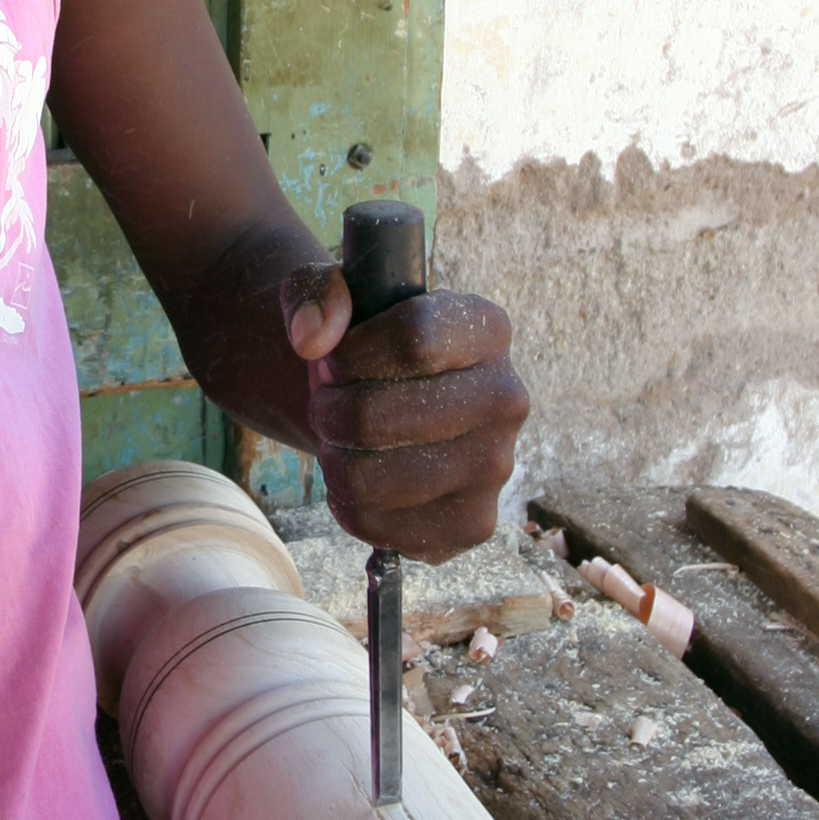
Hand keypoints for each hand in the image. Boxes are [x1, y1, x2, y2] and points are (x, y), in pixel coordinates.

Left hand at [280, 270, 526, 560]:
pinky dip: (348, 506)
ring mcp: (496, 467)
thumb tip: (311, 338)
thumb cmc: (364, 346)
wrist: (392, 408)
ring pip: (372, 477)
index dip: (350, 353)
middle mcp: (507, 398)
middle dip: (327, 412)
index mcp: (487, 329)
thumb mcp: (334, 295)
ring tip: (340, 442)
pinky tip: (359, 479)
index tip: (332, 359)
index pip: (413, 338)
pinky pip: (379, 525)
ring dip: (333, 460)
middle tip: (325, 406)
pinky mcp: (472, 523)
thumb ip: (313, 293)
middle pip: (378, 416)